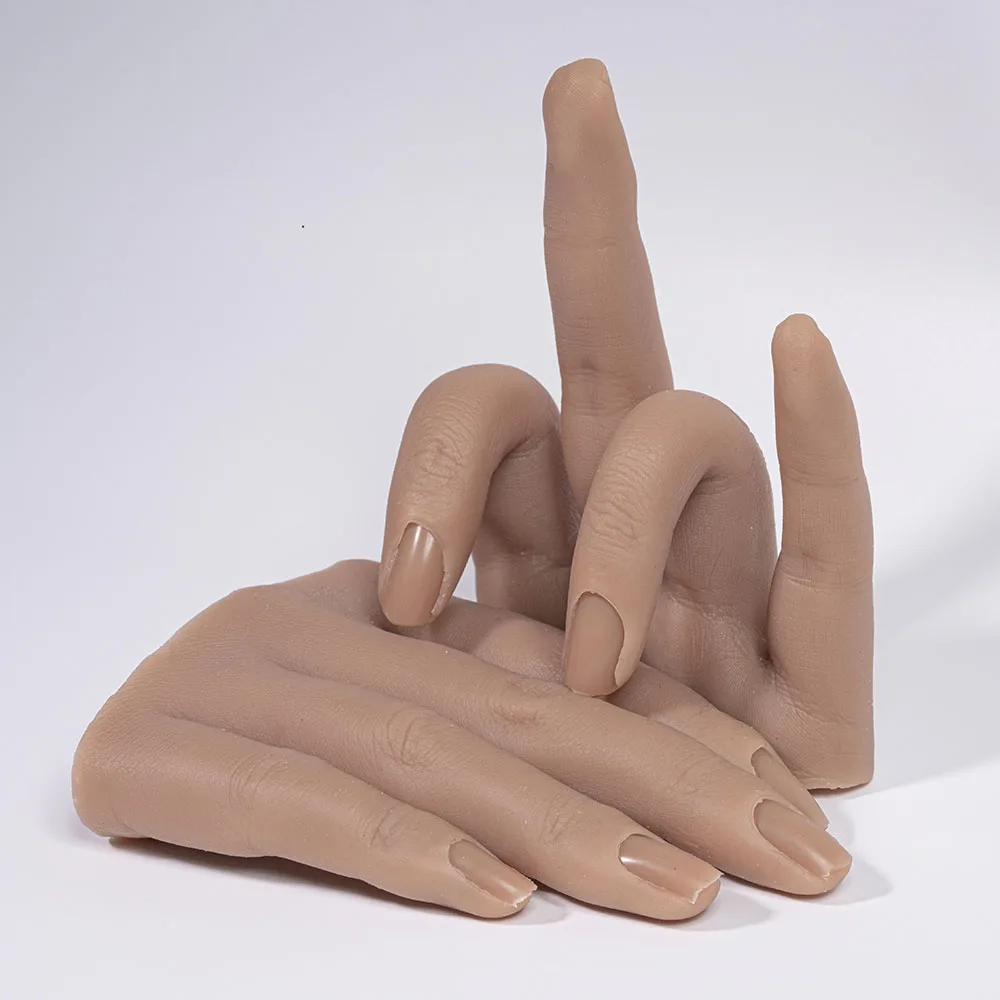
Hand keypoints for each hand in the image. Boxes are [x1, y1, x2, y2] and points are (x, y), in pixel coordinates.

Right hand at [72, 561, 850, 920]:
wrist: (108, 738)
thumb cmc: (274, 726)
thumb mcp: (405, 706)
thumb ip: (506, 714)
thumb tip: (661, 771)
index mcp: (402, 609)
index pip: (563, 667)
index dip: (678, 730)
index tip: (783, 802)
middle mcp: (331, 623)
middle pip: (521, 698)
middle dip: (665, 777)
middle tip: (784, 851)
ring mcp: (240, 671)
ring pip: (429, 747)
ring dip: (559, 828)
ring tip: (676, 893)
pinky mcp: (160, 745)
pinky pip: (301, 800)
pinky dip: (403, 848)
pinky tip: (492, 898)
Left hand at [377, 59, 873, 789]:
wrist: (654, 889)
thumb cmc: (544, 789)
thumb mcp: (454, 711)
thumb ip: (428, 640)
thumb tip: (375, 586)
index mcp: (531, 531)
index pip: (497, 399)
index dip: (443, 433)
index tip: (428, 524)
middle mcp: (624, 520)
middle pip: (607, 342)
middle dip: (591, 214)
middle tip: (576, 91)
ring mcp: (723, 570)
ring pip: (686, 443)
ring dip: (624, 527)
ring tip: (591, 652)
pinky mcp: (807, 650)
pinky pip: (827, 531)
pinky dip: (820, 444)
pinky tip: (796, 351)